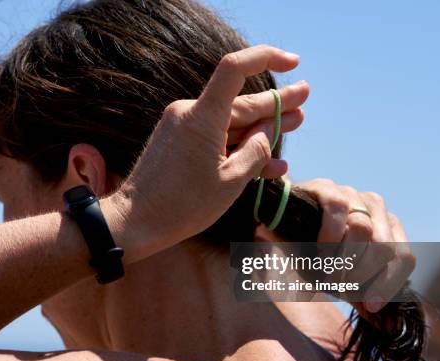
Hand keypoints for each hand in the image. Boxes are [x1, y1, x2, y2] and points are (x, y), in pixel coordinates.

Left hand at [110, 45, 308, 261]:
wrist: (135, 223)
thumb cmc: (182, 205)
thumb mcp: (231, 182)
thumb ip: (256, 152)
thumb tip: (266, 132)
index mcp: (203, 116)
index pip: (236, 69)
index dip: (267, 58)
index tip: (294, 64)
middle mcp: (190, 114)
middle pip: (240, 102)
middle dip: (275, 103)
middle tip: (304, 98)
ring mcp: (183, 130)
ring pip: (230, 123)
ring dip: (261, 126)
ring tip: (295, 122)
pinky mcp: (179, 145)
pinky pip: (216, 140)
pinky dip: (240, 148)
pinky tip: (270, 160)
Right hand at [297, 179, 415, 312]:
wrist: (277, 222)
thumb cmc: (311, 251)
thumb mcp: (340, 276)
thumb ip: (361, 294)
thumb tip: (383, 324)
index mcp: (386, 227)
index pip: (404, 258)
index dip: (389, 285)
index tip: (371, 306)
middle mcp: (373, 208)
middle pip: (385, 247)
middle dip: (361, 275)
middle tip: (338, 287)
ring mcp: (351, 194)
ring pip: (363, 229)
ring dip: (344, 259)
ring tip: (326, 273)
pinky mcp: (327, 186)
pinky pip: (337, 209)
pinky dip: (330, 236)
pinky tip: (319, 250)